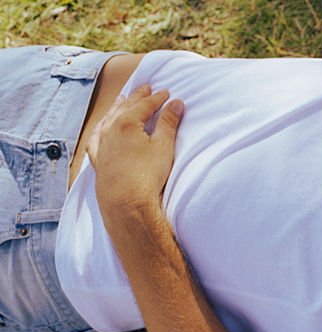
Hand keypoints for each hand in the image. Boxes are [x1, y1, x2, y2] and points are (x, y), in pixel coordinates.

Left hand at [85, 84, 183, 216]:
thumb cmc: (147, 176)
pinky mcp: (98, 160)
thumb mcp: (164, 147)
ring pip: (108, 119)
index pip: (144, 105)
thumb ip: (169, 123)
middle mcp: (110, 129)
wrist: (126, 203)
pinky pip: (96, 137)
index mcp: (127, 123)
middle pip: (125, 107)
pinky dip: (101, 128)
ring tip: (123, 100)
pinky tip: (102, 127)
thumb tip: (176, 104)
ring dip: (118, 108)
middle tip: (146, 88)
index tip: (166, 93)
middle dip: (137, 97)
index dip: (157, 98)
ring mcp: (101, 144)